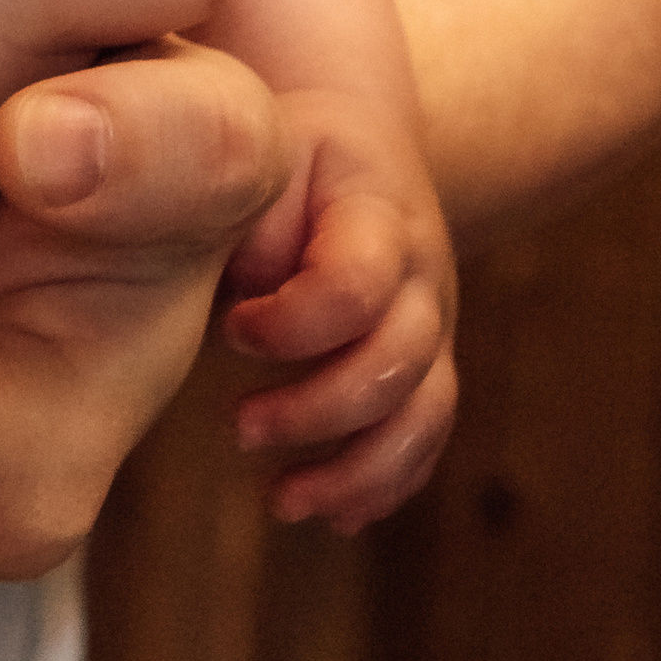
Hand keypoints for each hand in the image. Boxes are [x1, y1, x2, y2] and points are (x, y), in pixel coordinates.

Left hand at [218, 86, 457, 528]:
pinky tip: (332, 516)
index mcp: (380, 218)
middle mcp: (422, 278)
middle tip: (239, 426)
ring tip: (282, 501)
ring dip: (356, 472)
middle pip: (398, 364)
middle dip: (317, 411)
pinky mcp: (425, 366)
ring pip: (423, 416)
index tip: (233, 329)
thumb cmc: (288, 156)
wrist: (358, 144)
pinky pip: (424, 436)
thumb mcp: (263, 160)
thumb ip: (248, 226)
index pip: (358, 287)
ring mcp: (433, 328)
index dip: (295, 324)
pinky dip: (384, 484)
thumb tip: (227, 306)